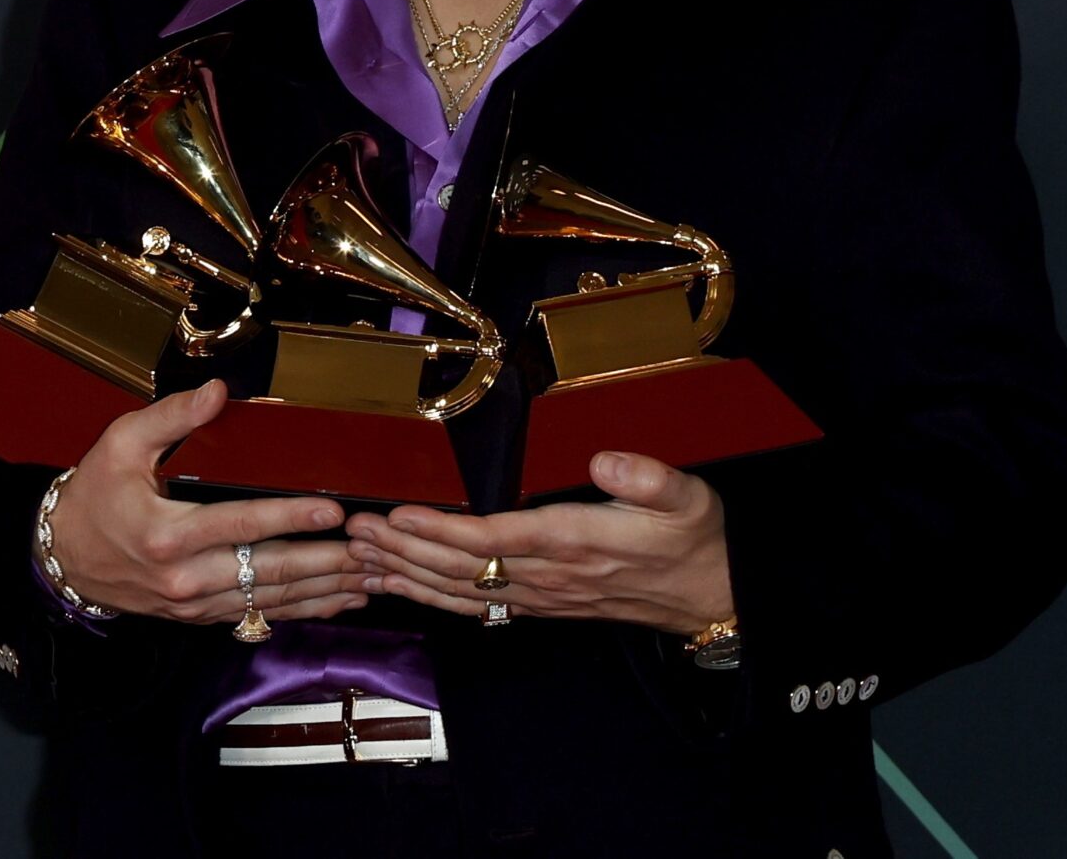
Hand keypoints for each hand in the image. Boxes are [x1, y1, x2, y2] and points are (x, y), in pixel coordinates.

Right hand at [46, 379, 369, 625]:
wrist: (63, 558)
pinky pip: (261, 614)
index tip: (332, 513)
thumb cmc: (94, 496)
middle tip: (373, 551)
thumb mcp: (121, 444)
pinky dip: (305, 608)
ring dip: (326, 589)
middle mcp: (185, 577)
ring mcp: (195, 603)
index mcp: (167, 534)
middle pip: (269, 571)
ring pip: (272, 599)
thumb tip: (218, 391)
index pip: (241, 525)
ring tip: (372, 576)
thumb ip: (173, 416)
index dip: (290, 518)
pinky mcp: (201, 615)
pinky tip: (339, 599)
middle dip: (327, 562)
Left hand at [345, 450, 732, 634]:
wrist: (711, 597)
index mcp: (574, 542)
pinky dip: (433, 597)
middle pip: (461, 568)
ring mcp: (542, 596)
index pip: (494, 540)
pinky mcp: (541, 605)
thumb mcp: (687, 498)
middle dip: (403, 549)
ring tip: (361, 557)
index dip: (441, 529)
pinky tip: (404, 587)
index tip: (399, 512)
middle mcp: (549, 575)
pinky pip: (476, 606)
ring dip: (407, 574)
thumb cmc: (694, 539)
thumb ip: (646, 478)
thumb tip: (603, 460)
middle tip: (355, 531)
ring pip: (460, 591)